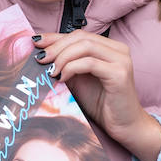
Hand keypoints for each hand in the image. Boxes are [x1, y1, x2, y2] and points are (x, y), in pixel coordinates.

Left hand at [34, 31, 160, 160]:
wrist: (124, 126)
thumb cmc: (102, 104)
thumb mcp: (78, 79)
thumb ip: (65, 65)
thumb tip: (41, 54)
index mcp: (109, 47)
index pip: (78, 34)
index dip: (55, 37)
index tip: (36, 43)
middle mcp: (118, 50)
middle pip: (80, 37)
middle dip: (56, 46)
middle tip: (40, 59)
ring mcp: (121, 60)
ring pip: (85, 46)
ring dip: (62, 57)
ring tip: (50, 70)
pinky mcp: (120, 74)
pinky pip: (89, 63)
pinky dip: (71, 68)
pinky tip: (62, 78)